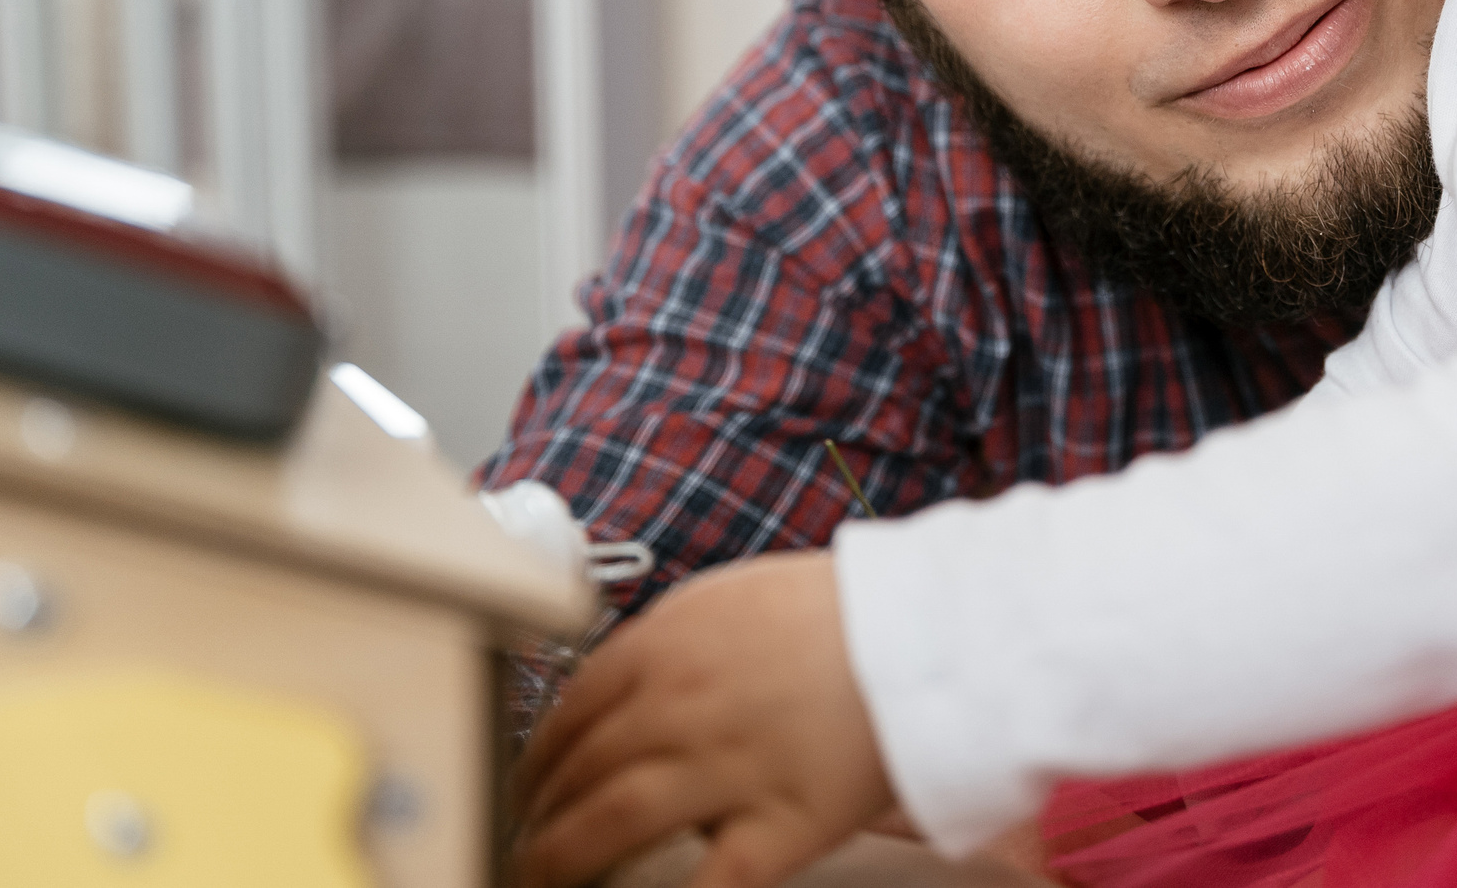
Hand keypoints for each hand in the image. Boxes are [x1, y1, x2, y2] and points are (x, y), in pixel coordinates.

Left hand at [512, 550, 894, 887]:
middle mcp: (681, 705)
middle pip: (577, 772)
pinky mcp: (777, 828)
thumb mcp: (736, 599)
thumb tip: (618, 696)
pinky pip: (701, 885)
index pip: (569, 711)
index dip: (535, 758)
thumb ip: (670, 646)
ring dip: (559, 859)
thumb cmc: (845, 613)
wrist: (936, 633)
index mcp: (668, 644)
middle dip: (535, 815)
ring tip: (539, 879)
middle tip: (520, 841)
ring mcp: (725, 769)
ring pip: (608, 825)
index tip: (525, 783)